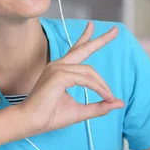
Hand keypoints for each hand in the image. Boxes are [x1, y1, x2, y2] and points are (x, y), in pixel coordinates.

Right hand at [17, 21, 123, 137]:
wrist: (30, 123)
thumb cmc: (49, 116)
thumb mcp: (80, 111)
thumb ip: (99, 106)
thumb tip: (119, 103)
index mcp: (61, 70)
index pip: (76, 50)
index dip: (86, 37)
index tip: (92, 25)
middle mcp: (59, 65)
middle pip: (83, 48)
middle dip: (101, 40)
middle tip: (115, 30)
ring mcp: (57, 69)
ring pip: (89, 72)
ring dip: (103, 86)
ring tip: (110, 98)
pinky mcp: (58, 76)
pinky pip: (85, 79)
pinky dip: (97, 88)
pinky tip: (104, 96)